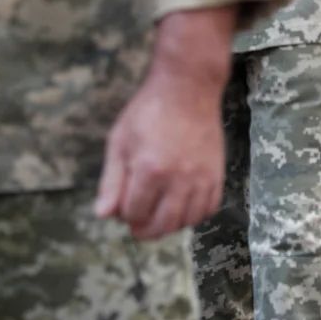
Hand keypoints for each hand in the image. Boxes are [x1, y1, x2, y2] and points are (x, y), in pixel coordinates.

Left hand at [94, 8, 234, 240]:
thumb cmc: (148, 112)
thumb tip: (104, 216)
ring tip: (159, 213)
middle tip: (138, 223)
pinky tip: (182, 205)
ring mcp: (201, 178)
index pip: (133, 214)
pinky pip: (208, 210)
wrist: (188, 89)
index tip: (123, 204)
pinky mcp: (217, 175)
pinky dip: (194, 215)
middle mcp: (178, 178)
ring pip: (186, 222)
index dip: (125, 214)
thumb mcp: (119, 141)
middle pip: (161, 225)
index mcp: (149, 170)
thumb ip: (111, 181)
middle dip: (145, 230)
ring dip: (170, 224)